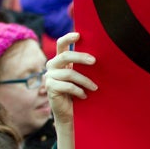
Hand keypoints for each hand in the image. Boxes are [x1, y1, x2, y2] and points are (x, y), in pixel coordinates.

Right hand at [45, 32, 96, 148]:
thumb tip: (100, 56)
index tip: (79, 35)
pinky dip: (78, 91)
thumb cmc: (79, 93)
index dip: (69, 38)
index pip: (61, 44)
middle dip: (81, 57)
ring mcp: (49, 77)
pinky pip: (67, 86)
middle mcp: (52, 66)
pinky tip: (85, 96)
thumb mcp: (82, 76)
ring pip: (69, 73)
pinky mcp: (50, 88)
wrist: (70, 114)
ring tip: (95, 88)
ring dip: (85, 80)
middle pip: (65, 56)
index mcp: (60, 60)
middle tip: (95, 62)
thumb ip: (84, 66)